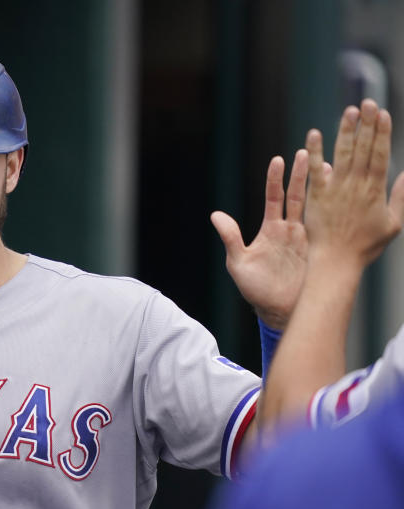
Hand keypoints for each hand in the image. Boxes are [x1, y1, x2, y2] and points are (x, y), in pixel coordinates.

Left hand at [211, 150, 316, 328]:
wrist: (277, 311)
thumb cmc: (255, 289)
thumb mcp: (238, 263)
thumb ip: (231, 238)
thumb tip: (215, 214)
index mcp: (271, 229)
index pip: (274, 197)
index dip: (275, 179)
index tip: (278, 159)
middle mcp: (290, 229)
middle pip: (298, 195)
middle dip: (301, 173)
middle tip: (307, 150)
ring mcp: (307, 238)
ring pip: (315, 206)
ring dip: (320, 186)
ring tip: (327, 163)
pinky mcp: (319, 249)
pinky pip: (327, 226)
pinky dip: (332, 209)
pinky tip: (339, 193)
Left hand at [304, 99, 403, 269]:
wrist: (336, 262)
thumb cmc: (365, 246)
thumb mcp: (393, 223)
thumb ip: (401, 198)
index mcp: (375, 190)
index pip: (380, 155)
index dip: (382, 133)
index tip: (383, 113)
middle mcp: (356, 186)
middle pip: (364, 149)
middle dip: (367, 125)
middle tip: (368, 102)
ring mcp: (335, 190)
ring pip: (343, 154)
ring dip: (346, 131)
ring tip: (349, 111)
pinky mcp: (316, 196)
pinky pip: (315, 170)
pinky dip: (315, 151)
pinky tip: (314, 133)